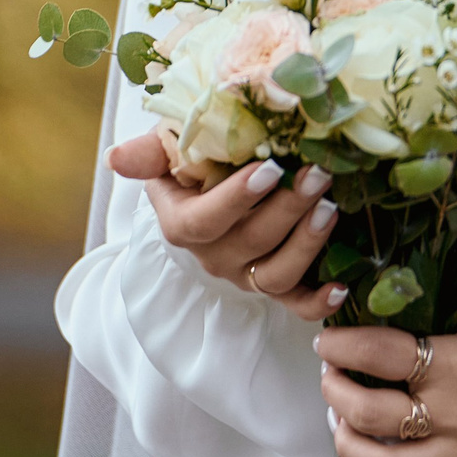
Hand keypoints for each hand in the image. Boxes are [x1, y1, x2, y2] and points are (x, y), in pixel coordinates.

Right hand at [107, 132, 346, 320]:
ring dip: (307, 244)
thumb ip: (148, 154)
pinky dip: (318, 302)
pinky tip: (341, 287)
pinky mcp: (277, 286)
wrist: (213, 192)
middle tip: (318, 174)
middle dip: (287, 209)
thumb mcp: (168, 152)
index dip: (235, 200)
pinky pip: (296, 304)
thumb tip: (115, 157)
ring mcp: (246, 274)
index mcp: (183, 224)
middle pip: (250, 243)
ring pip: (275, 274)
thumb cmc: (193, 164)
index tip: (270, 169)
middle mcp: (214, 256)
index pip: (202, 222)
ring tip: (331, 208)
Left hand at [319, 307, 456, 456]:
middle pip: (370, 413)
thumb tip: (375, 311)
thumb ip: (431, 317)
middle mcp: (453, 413)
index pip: (378, 353)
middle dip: (335, 392)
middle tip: (331, 377)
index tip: (327, 343)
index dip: (341, 347)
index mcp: (454, 363)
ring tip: (342, 421)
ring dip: (347, 442)